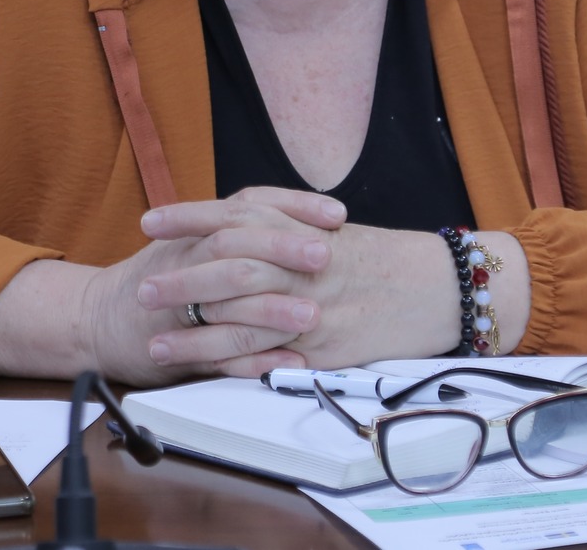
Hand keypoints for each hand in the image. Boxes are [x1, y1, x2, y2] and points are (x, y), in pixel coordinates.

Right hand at [80, 186, 349, 384]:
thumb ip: (238, 230)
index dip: (292, 207)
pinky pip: (217, 354)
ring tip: (312, 315)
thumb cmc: (156, 278)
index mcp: (196, 232)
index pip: (247, 206)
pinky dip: (254, 360)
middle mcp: (186, 261)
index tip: (334, 214)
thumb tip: (305, 222)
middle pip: (235, 247)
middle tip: (325, 257)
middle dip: (283, 251)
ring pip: (226, 304)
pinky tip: (289, 362)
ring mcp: (180, 306)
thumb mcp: (191, 241)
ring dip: (271, 309)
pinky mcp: (177, 349)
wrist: (96, 319)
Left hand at [139, 205, 528, 369]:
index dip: (188, 217)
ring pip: (242, 317)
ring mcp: (313, 307)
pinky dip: (234, 364)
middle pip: (229, 265)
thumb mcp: (334, 231)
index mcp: (303, 227)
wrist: (444, 287)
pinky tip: (205, 372)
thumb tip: (238, 225)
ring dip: (194, 330)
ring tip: (154, 340)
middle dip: (181, 278)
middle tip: (142, 287)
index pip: (234, 214)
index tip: (151, 220)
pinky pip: (272, 358)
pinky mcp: (325, 347)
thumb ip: (287, 225)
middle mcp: (304, 263)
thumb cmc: (389, 259)